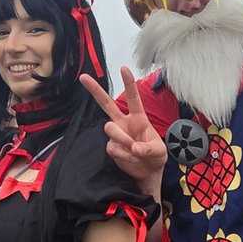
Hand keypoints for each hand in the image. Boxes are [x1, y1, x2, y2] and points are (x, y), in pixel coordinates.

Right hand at [82, 67, 166, 189]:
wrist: (148, 173)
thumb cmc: (156, 157)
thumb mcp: (159, 151)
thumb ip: (148, 148)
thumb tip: (134, 147)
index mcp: (138, 118)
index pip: (133, 98)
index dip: (128, 83)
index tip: (124, 68)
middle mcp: (124, 123)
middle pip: (106, 104)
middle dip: (95, 90)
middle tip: (83, 77)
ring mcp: (116, 135)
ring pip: (110, 129)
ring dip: (123, 140)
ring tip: (135, 151)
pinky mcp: (111, 147)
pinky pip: (112, 147)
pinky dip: (123, 155)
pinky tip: (131, 159)